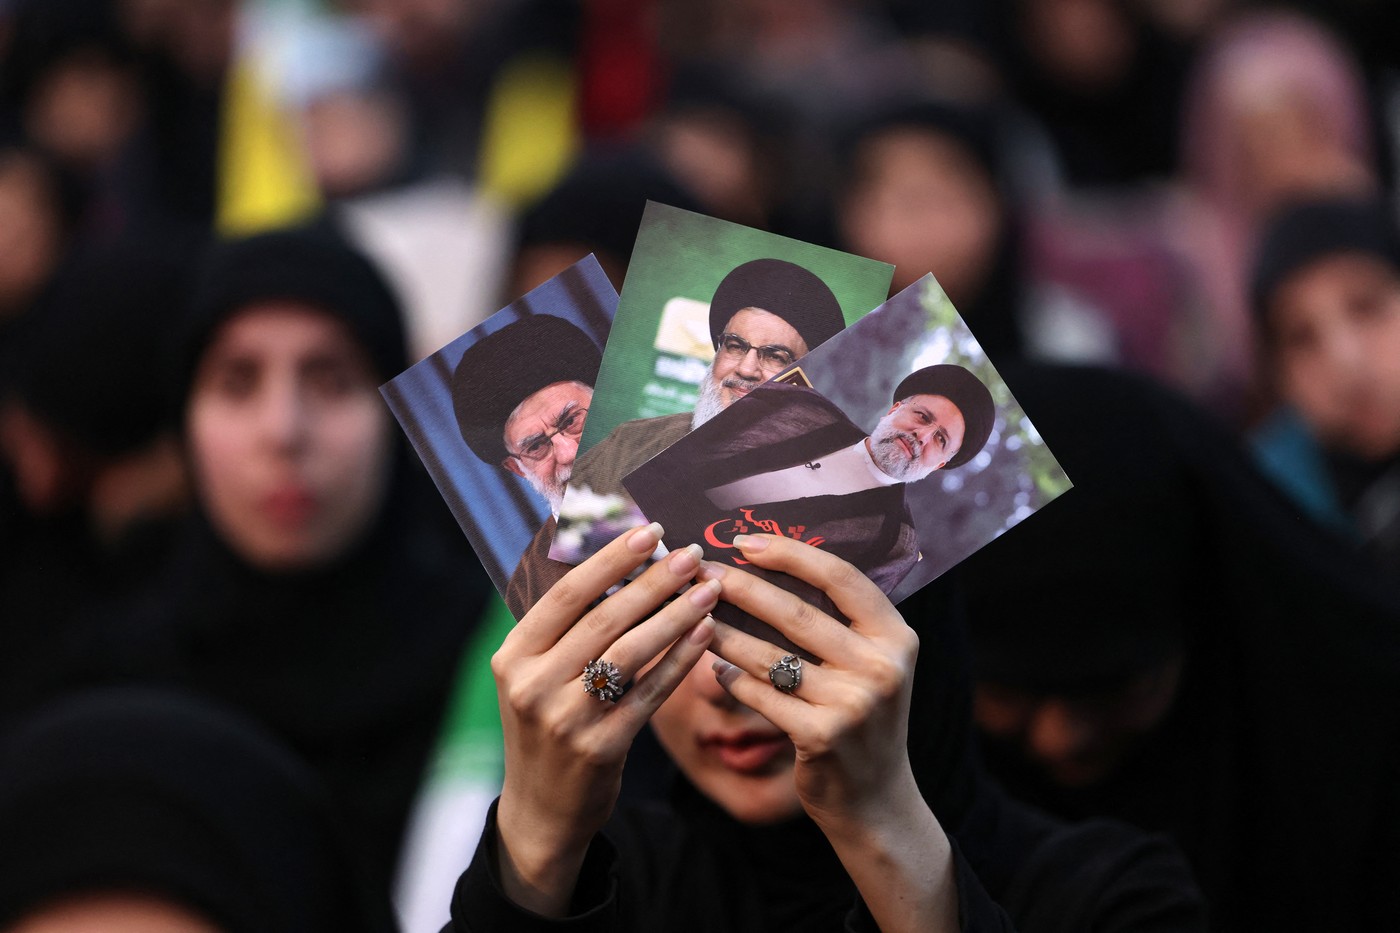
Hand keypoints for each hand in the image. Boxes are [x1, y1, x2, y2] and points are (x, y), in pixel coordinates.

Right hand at [492, 523, 719, 915]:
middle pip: (604, 619)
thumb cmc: (549, 725)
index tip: (648, 530)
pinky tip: (706, 635)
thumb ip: (568, 628)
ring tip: (710, 589)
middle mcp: (532, 685)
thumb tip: (622, 560)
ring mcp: (565, 720)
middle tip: (692, 554)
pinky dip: (680, 661)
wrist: (541, 809)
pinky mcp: (600, 748)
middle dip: (654, 582)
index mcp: (513, 656)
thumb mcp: (537, 675)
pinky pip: (649, 694)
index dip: (610, 559)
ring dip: (675, 616)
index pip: (567, 594)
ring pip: (630, 653)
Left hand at [700, 534, 956, 931]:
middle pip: (797, 613)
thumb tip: (765, 562)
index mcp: (896, 636)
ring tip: (692, 615)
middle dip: (741, 588)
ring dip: (724, 632)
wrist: (876, 799)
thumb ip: (837, 620)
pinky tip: (713, 667)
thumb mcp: (869, 663)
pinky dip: (733, 678)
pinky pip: (762, 696)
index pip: (840, 577)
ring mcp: (854, 704)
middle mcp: (882, 666)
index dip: (790, 553)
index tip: (744, 539)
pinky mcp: (823, 737)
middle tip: (698, 571)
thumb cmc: (859, 717)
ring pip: (771, 656)